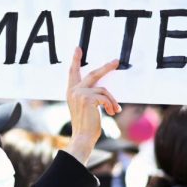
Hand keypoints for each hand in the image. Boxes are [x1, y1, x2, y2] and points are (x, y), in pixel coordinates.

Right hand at [65, 48, 120, 163]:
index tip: (78, 48)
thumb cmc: (86, 125)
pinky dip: (112, 104)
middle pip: (92, 73)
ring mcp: (80, 94)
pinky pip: (106, 97)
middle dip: (106, 67)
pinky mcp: (88, 98)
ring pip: (103, 89)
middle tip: (116, 61)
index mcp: (71, 92)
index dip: (75, 60)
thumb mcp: (84, 107)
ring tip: (115, 110)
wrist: (83, 137)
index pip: (72, 73)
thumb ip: (89, 96)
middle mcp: (74, 91)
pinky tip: (113, 112)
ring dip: (112, 100)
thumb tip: (104, 91)